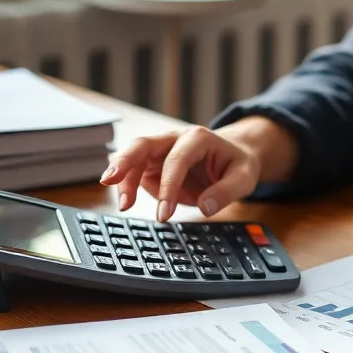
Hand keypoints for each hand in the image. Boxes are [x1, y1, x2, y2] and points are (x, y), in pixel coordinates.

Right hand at [99, 124, 260, 221]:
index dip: (168, 187)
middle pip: (143, 144)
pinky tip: (127, 201)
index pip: (176, 160)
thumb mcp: (244, 178)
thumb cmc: (238, 164)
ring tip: (123, 205)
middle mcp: (175, 139)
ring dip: (123, 180)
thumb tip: (206, 207)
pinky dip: (127, 186)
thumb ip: (226, 192)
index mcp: (198, 138)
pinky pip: (135, 173)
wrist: (235, 156)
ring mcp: (161, 151)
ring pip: (133, 158)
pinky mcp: (153, 165)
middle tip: (108, 180)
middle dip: (124, 161)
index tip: (163, 215)